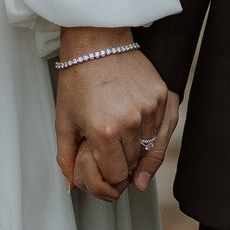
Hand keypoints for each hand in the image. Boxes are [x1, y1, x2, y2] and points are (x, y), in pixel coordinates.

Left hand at [55, 29, 178, 200]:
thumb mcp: (64, 121)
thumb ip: (67, 159)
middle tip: (108, 156)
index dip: (107, 180)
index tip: (102, 174)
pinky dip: (156, 140)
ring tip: (123, 144)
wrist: (97, 42)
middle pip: (133, 165)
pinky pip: (164, 130)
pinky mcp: (162, 96)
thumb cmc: (78, 79)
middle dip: (120, 166)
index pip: (115, 175)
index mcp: (104, 131)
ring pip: (150, 150)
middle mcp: (131, 121)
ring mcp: (150, 108)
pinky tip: (147, 145)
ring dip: (138, 153)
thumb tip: (72, 187)